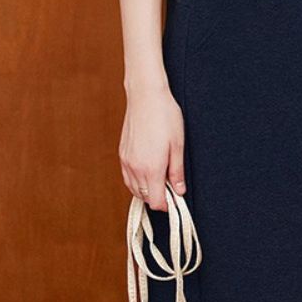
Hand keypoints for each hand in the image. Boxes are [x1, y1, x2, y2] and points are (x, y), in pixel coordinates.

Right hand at [119, 83, 185, 210]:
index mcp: (151, 168)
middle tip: (171, 187)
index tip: (175, 200)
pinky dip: (136, 181)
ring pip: (134, 188)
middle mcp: (135, 168)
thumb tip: (179, 191)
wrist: (145, 96)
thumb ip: (177, 172)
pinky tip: (147, 172)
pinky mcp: (122, 154)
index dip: (166, 205)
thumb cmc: (165, 117)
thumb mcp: (178, 145)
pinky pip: (127, 177)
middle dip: (157, 197)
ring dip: (146, 190)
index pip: (155, 202)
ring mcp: (126, 161)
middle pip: (144, 197)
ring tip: (160, 179)